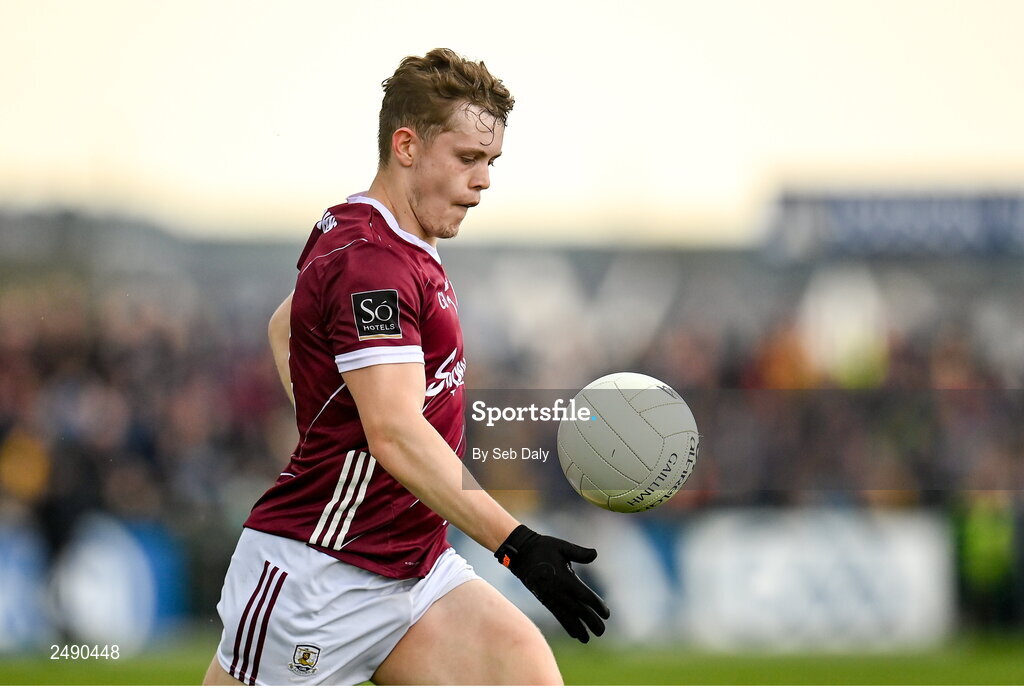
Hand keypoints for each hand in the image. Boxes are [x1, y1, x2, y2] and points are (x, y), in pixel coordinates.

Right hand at [494, 524, 609, 642]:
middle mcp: (558, 591)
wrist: (520, 554)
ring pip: (567, 616)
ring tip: (587, 639)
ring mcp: (550, 597)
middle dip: (590, 621)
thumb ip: (579, 553)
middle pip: (578, 610)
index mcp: (564, 578)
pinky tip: (573, 633)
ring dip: (578, 628)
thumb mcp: (562, 546)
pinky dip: (566, 625)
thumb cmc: (543, 547)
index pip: (584, 596)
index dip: (596, 605)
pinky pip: (557, 615)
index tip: (607, 614)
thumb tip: (595, 553)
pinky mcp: (544, 600)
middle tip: (601, 631)